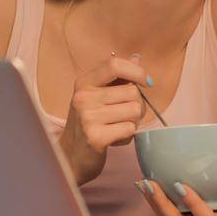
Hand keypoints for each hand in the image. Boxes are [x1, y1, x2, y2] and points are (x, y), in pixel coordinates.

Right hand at [59, 54, 150, 184]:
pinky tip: (115, 138)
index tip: (146, 82)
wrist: (70, 156)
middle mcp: (83, 97)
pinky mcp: (96, 137)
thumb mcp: (96, 96)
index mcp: (84, 82)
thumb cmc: (87, 123)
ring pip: (134, 111)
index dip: (136, 71)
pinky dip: (127, 136)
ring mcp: (88, 117)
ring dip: (133, 122)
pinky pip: (129, 129)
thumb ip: (117, 78)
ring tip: (118, 126)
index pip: (114, 65)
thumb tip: (137, 59)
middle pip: (132, 92)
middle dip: (137, 105)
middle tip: (125, 115)